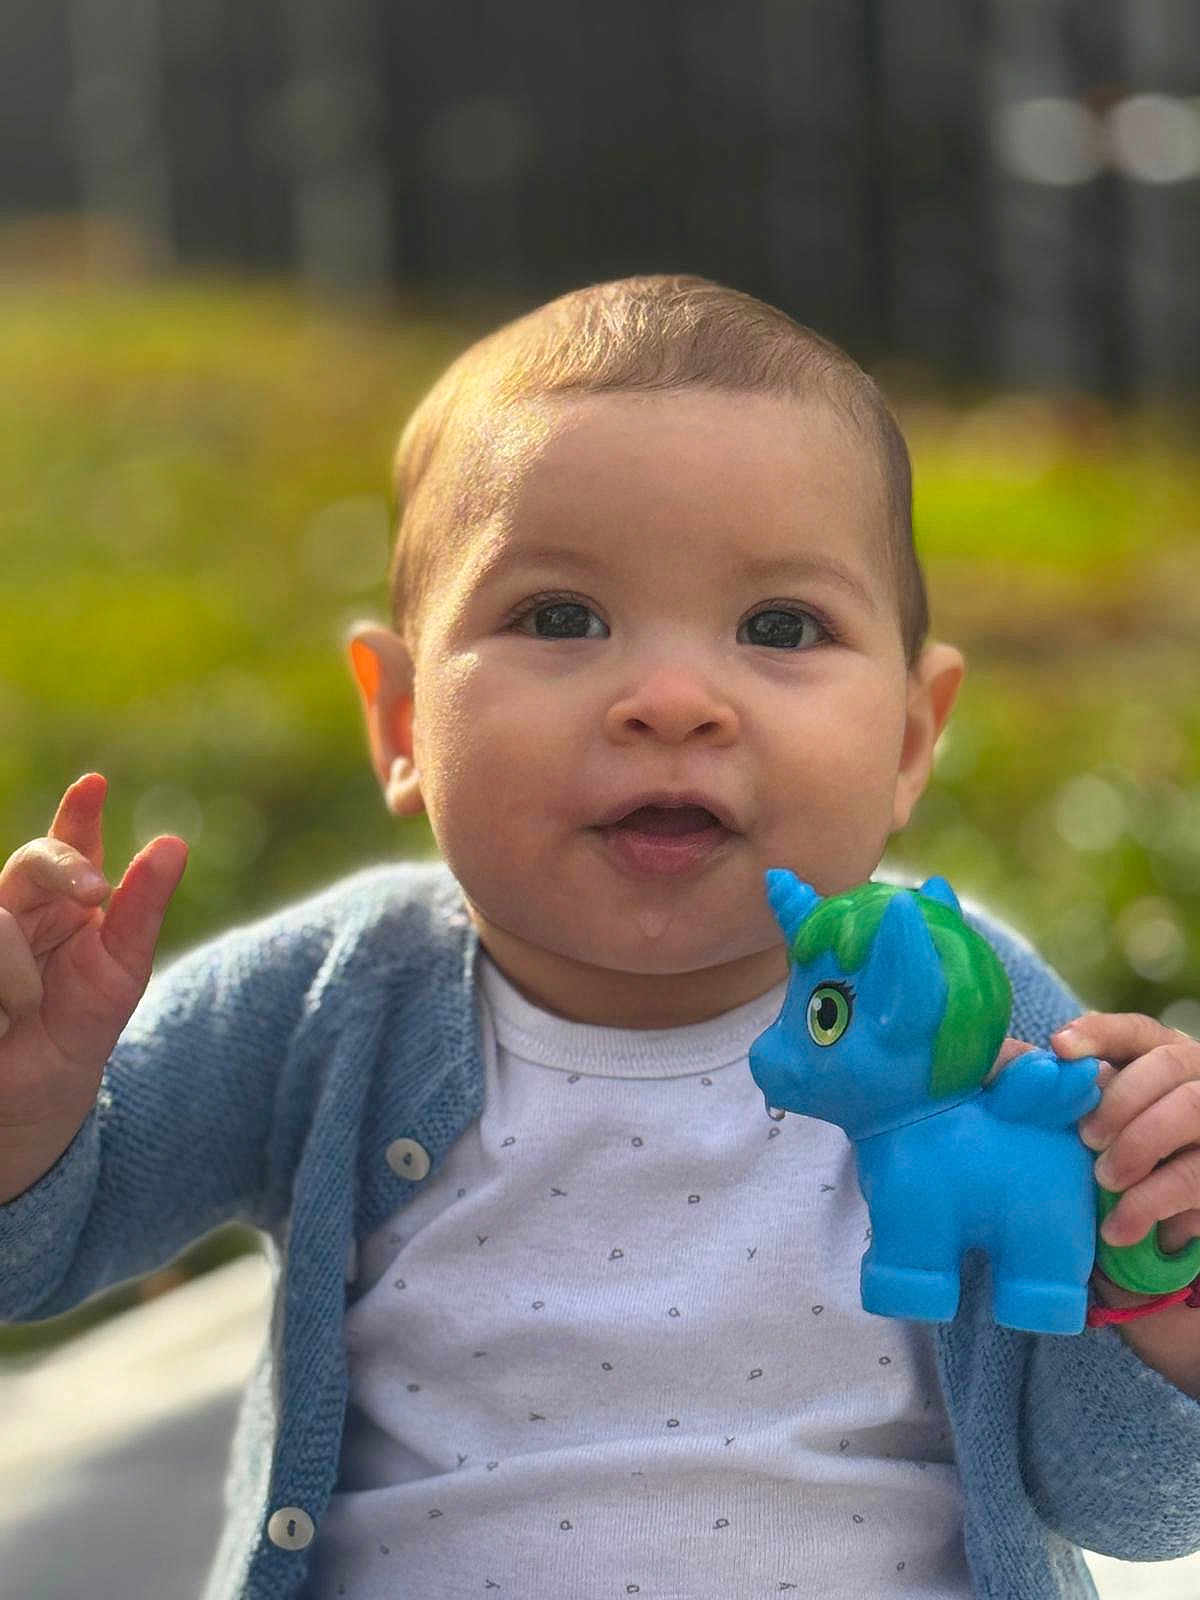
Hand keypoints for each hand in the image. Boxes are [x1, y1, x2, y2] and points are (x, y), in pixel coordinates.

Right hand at [0, 773, 186, 1200]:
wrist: (30, 1100)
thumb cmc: (78, 1027)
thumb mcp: (121, 971)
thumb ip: (142, 908)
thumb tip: (172, 841)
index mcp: (62, 902)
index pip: (68, 844)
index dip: (78, 812)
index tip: (95, 784)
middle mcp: (16, 906)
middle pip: (34, 861)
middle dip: (65, 871)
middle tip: (95, 894)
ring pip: (1, 922)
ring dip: (19, 977)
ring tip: (23, 1013)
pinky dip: (2, 1003)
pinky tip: (1, 1023)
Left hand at [1055, 1013, 1199, 1255]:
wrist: (1181, 1202)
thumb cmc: (1131, 1150)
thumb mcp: (1113, 1118)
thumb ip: (1085, 1097)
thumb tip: (1021, 1081)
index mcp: (1166, 1054)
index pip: (1134, 1030)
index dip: (1098, 1033)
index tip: (1056, 1046)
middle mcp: (1198, 1076)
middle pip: (1166, 1064)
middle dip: (1122, 1098)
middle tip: (1087, 1138)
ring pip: (1190, 1110)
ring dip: (1141, 1144)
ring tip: (1105, 1180)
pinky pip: (1195, 1179)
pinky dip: (1153, 1202)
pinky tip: (1120, 1227)